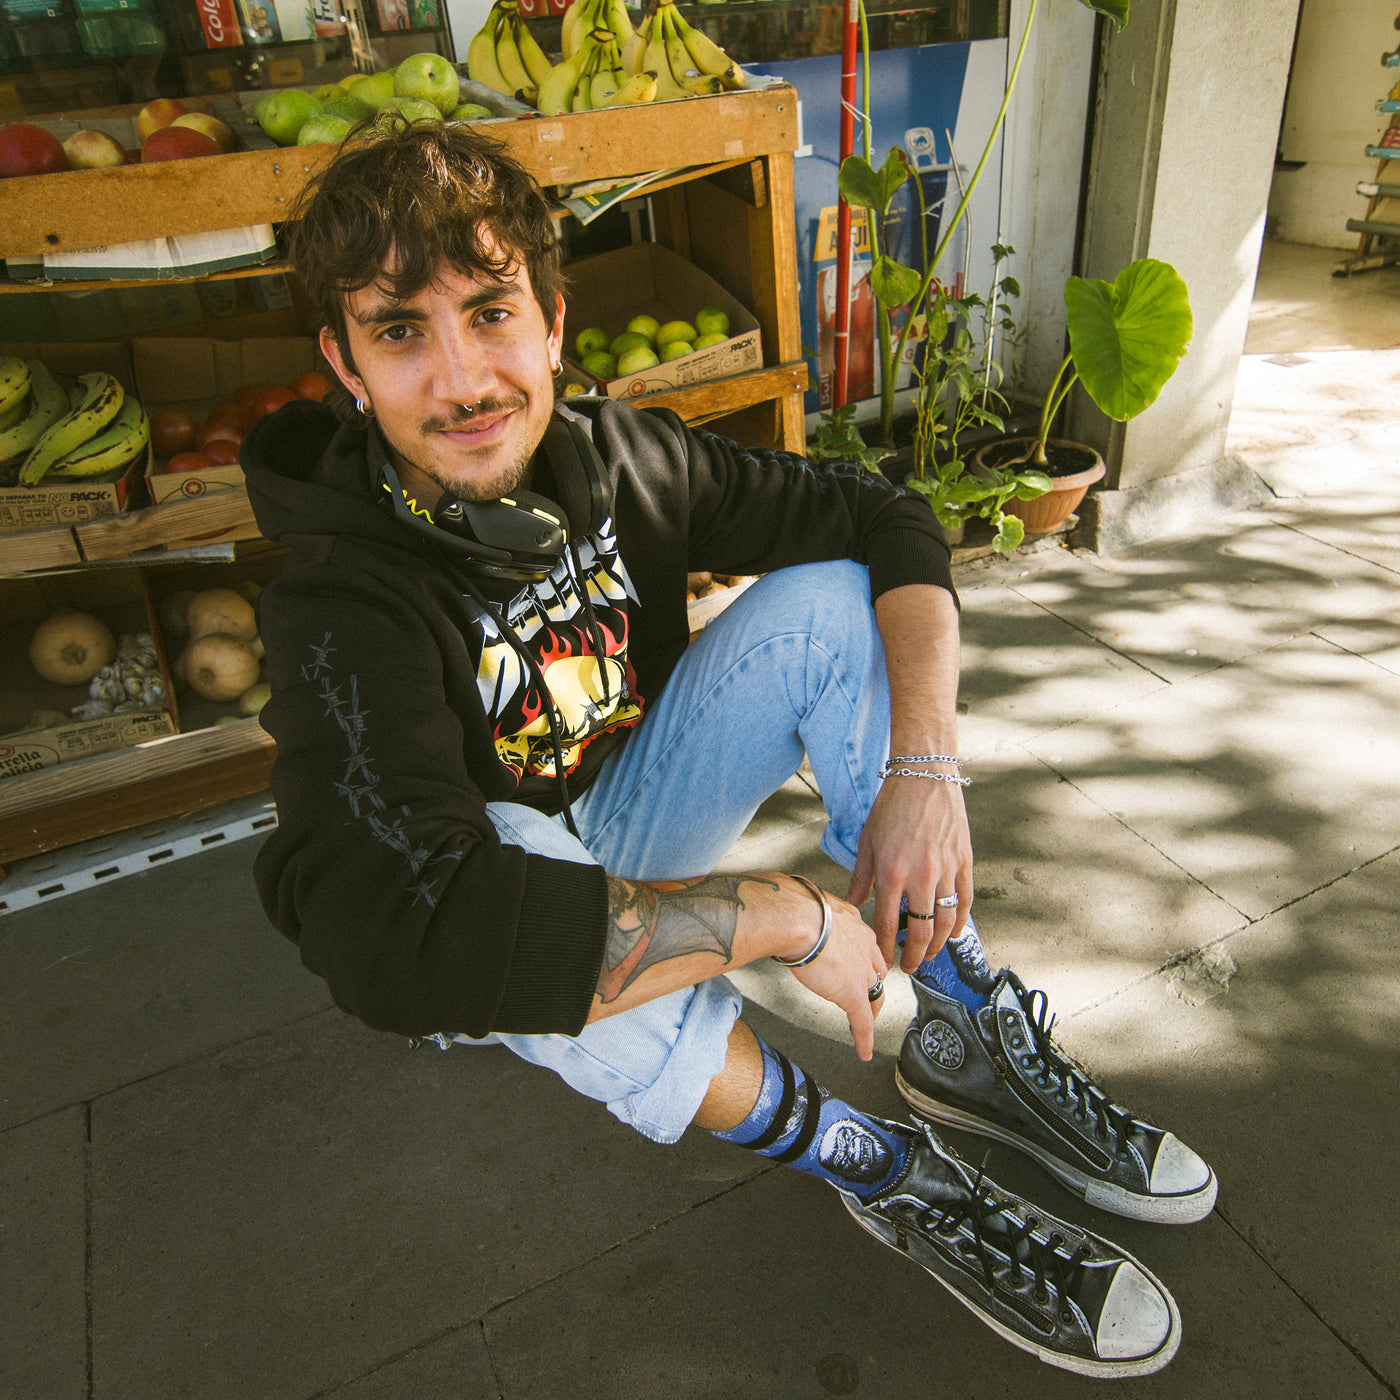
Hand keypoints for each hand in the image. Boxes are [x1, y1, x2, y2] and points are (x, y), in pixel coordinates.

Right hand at [779, 881, 887, 1061]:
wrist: (797, 918)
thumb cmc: (793, 905)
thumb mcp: (807, 901)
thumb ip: (806, 908)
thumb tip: (787, 904)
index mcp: (853, 923)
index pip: (864, 944)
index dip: (862, 956)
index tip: (859, 961)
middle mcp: (864, 946)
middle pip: (875, 969)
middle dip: (873, 981)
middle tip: (869, 992)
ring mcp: (860, 971)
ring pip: (873, 994)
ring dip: (871, 1009)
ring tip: (867, 1021)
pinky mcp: (852, 994)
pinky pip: (862, 1021)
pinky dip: (864, 1038)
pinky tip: (864, 1051)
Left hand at [847, 774, 973, 973]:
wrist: (924, 777)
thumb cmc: (891, 807)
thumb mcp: (867, 842)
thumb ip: (861, 878)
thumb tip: (853, 906)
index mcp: (892, 872)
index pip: (886, 923)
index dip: (884, 947)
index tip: (882, 960)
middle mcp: (921, 876)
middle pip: (920, 931)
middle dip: (913, 956)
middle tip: (908, 968)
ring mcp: (947, 870)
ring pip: (945, 922)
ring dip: (937, 945)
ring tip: (928, 955)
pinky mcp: (965, 862)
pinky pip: (965, 901)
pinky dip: (960, 922)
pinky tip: (952, 934)